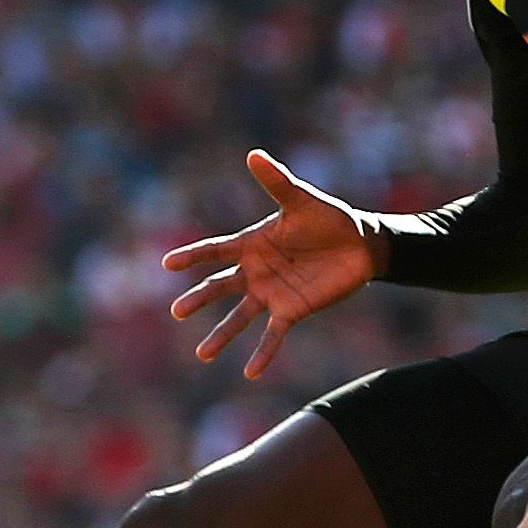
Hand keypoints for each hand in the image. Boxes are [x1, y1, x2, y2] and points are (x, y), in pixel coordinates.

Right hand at [160, 150, 379, 378]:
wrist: (360, 244)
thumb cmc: (328, 218)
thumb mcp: (301, 199)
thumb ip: (277, 182)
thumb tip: (253, 154)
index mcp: (253, 243)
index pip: (216, 251)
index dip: (192, 256)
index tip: (167, 264)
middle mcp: (256, 271)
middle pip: (220, 287)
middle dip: (199, 299)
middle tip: (177, 312)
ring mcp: (272, 293)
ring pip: (240, 317)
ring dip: (222, 336)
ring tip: (203, 355)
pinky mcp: (292, 310)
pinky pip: (273, 335)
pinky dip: (262, 354)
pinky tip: (250, 372)